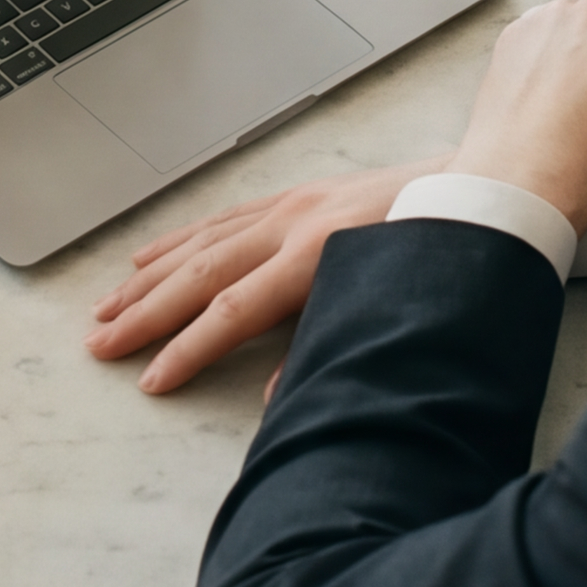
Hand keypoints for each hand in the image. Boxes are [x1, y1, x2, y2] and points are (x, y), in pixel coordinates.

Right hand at [86, 158, 448, 393]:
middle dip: (145, 313)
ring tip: (108, 305)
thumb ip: (333, 353)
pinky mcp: (297, 198)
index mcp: (316, 256)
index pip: (231, 314)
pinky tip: (152, 256)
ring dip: (151, 278)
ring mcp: (291, 206)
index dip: (186, 351)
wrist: (487, 188)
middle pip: (200, 275)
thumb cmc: (450, 256)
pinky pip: (223, 219)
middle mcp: (293, 225)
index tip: (150, 381)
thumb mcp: (399, 314)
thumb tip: (281, 398)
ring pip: (202, 244)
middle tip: (99, 343)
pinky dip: (182, 240)